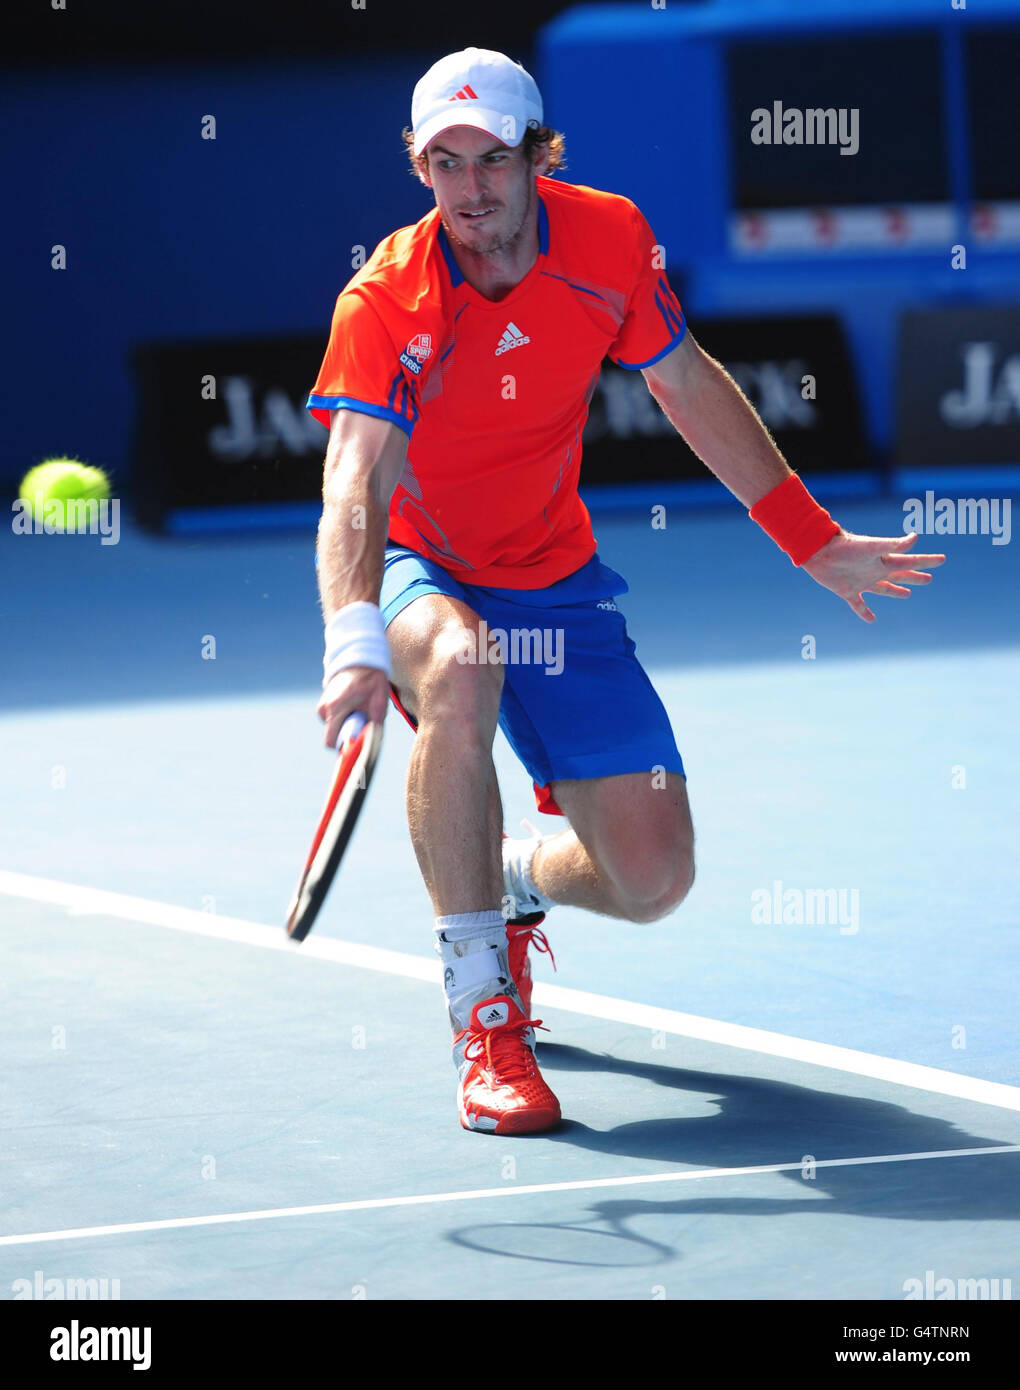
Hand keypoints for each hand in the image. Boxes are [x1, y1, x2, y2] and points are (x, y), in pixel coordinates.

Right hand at [317, 665, 390, 748]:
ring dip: (347, 725)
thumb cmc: (371, 679)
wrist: (359, 659)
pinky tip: (353, 705)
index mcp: (336, 708)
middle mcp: (325, 708)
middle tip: (363, 720)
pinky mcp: (323, 704)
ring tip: (359, 709)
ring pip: (334, 728)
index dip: (343, 748)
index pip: (330, 742)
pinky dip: (343, 718)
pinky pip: (333, 720)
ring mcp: (322, 705)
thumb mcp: (380, 701)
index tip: (357, 744)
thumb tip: (373, 745)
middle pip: (334, 736)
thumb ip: (376, 724)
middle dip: (348, 734)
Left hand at [801, 531, 945, 622]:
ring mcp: (862, 581)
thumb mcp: (872, 546)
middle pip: (900, 575)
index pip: (910, 561)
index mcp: (884, 560)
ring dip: (895, 591)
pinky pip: (859, 604)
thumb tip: (915, 537)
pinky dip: (865, 612)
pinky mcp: (847, 591)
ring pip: (883, 588)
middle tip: (929, 579)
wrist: (818, 552)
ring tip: (907, 594)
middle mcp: (875, 570)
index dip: (926, 561)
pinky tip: (872, 620)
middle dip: (914, 577)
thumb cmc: (845, 547)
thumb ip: (893, 545)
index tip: (942, 559)